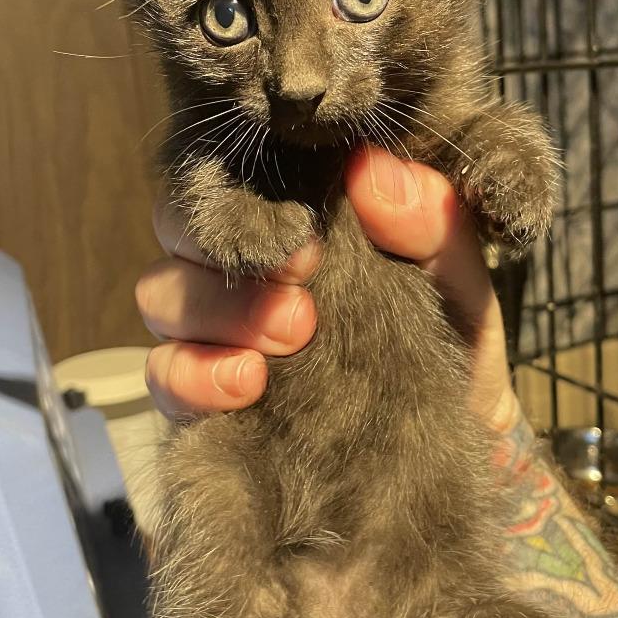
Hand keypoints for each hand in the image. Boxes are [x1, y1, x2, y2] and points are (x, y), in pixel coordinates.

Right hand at [137, 145, 519, 429]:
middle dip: (229, 246)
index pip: (239, 172)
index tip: (310, 234)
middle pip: (178, 220)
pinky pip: (162, 372)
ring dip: (216, 310)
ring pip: (160, 291)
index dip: (254, 191)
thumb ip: (430, 221)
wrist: (447, 447)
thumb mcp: (456, 279)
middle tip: (304, 285)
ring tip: (292, 336)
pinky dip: (192, 374)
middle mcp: (244, 264)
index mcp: (296, 217)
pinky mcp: (197, 393)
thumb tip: (372, 169)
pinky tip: (247, 385)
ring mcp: (213, 327)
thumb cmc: (449, 343)